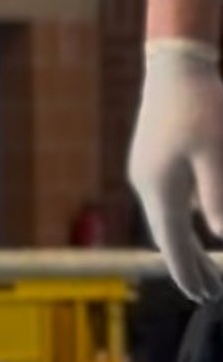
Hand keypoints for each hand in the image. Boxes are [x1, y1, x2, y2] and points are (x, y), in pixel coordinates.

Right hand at [130, 38, 222, 299]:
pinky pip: (167, 203)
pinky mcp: (152, 160)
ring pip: (167, 219)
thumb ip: (217, 197)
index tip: (203, 296)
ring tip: (206, 268)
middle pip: (168, 236)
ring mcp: (146, 171)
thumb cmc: (201, 106)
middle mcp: (146, 184)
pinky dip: (182, 223)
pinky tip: (196, 226)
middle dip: (189, 266)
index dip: (189, 272)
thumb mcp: (215, 153)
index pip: (174, 243)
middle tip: (209, 295)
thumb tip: (221, 237)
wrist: (175, 65)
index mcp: (161, 187)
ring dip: (186, 246)